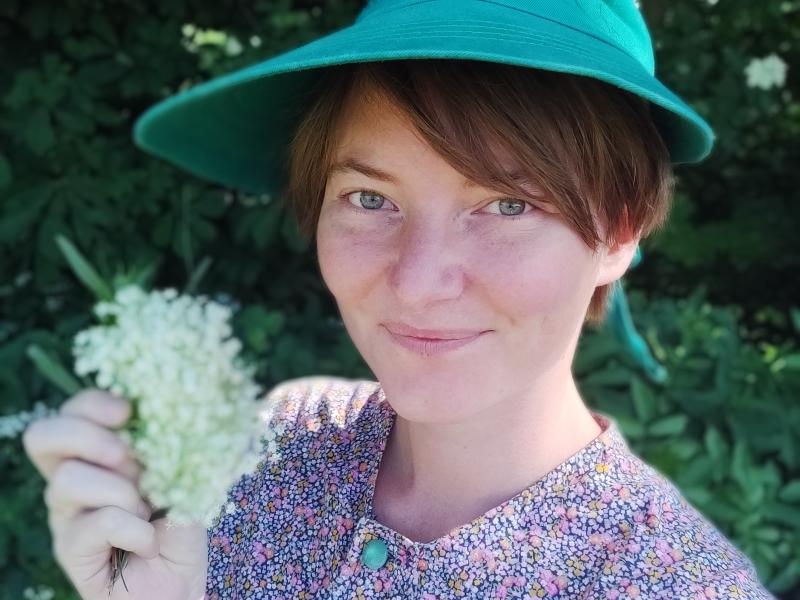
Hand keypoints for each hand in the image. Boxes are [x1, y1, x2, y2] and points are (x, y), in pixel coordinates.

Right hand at [22, 389, 207, 599]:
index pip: (73, 411)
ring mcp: (67, 513)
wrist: (179, 583)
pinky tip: (149, 542)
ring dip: (122, 492)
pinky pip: (97, 523)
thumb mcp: (184, 476)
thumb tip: (171, 413)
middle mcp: (74, 478)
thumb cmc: (179, 525)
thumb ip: (170, 446)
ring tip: (148, 512)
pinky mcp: (70, 549)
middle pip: (44, 436)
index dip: (93, 403)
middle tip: (127, 457)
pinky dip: (135, 530)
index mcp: (98, 454)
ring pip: (69, 480)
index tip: (129, 411)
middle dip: (87, 436)